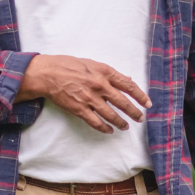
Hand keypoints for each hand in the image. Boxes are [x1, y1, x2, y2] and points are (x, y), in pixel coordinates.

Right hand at [15, 54, 150, 132]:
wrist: (47, 74)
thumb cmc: (68, 65)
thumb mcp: (92, 63)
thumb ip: (109, 73)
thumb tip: (126, 79)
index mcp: (104, 72)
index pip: (128, 85)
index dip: (140, 95)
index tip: (147, 103)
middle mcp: (99, 85)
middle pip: (123, 102)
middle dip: (134, 112)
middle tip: (140, 118)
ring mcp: (89, 98)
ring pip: (111, 115)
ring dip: (121, 122)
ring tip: (125, 127)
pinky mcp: (79, 109)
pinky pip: (95, 122)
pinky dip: (104, 128)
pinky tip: (109, 130)